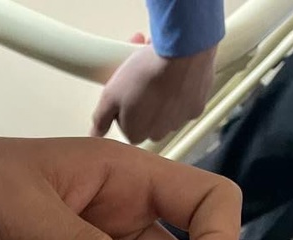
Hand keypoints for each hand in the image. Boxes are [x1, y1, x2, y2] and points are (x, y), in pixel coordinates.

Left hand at [92, 42, 216, 144]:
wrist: (181, 52)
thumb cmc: (147, 73)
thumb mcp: (109, 95)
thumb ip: (100, 119)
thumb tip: (95, 134)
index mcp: (137, 134)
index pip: (126, 125)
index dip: (124, 105)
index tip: (124, 90)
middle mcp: (160, 132)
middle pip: (146, 116)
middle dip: (141, 97)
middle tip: (138, 75)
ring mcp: (180, 119)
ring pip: (166, 106)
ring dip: (159, 90)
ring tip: (155, 69)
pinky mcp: (197, 104)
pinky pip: (185, 97)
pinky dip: (179, 84)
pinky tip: (173, 70)